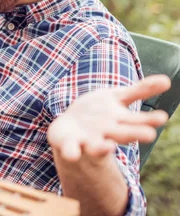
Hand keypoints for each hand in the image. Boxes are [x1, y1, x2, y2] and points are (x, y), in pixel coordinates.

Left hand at [48, 74, 170, 161]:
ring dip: (102, 147)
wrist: (69, 128)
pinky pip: (71, 149)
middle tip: (150, 134)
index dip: (149, 119)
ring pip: (98, 146)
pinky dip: (72, 152)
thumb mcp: (119, 97)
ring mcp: (89, 140)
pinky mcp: (70, 144)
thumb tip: (167, 80)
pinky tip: (73, 155)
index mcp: (121, 121)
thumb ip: (141, 91)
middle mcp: (107, 132)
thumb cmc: (99, 112)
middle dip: (134, 133)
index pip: (137, 120)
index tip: (163, 116)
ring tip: (108, 147)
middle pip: (122, 134)